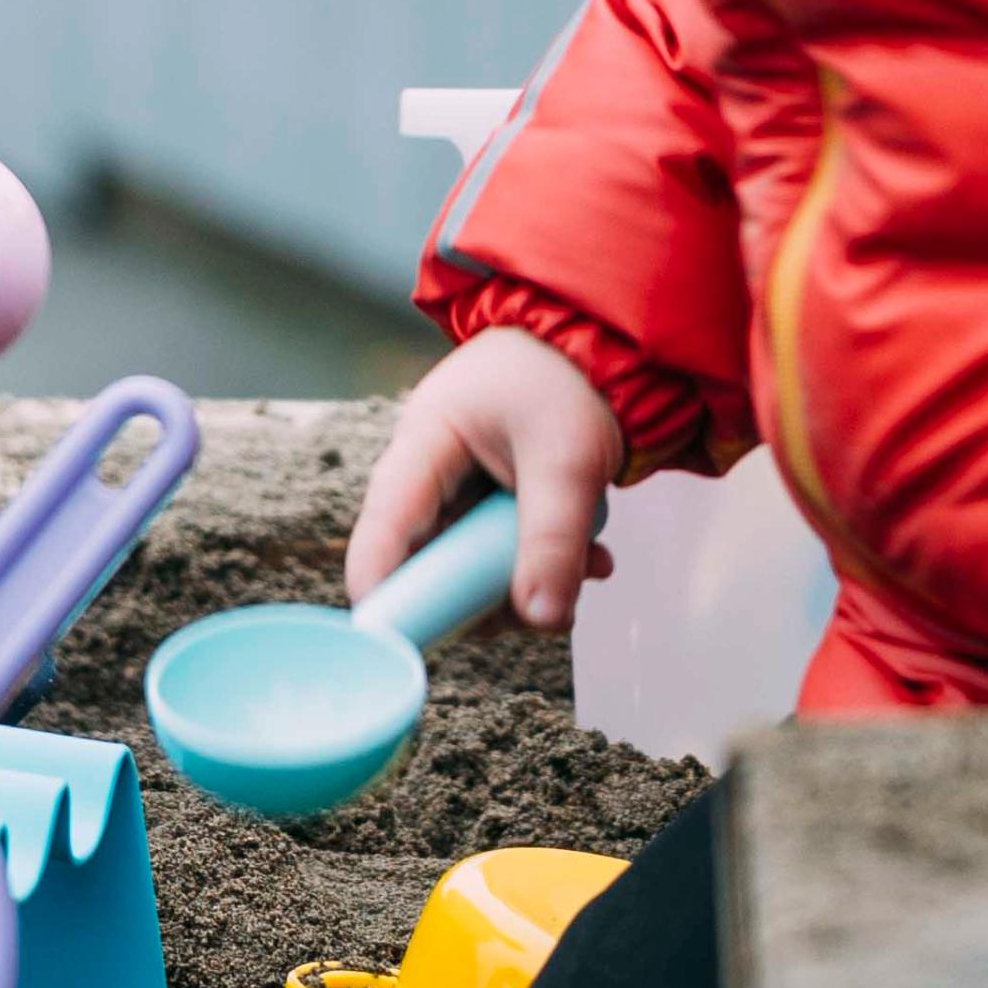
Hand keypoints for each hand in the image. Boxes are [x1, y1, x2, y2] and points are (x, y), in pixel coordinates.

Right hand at [354, 327, 627, 632]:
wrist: (605, 337)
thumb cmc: (570, 377)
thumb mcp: (567, 461)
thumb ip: (553, 541)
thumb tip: (542, 621)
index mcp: (422, 446)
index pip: (382, 533)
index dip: (385, 594)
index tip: (401, 650)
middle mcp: (429, 472)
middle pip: (427, 563)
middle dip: (484, 595)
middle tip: (541, 608)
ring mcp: (459, 487)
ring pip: (470, 564)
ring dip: (527, 579)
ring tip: (588, 565)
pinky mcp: (491, 497)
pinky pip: (503, 549)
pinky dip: (547, 561)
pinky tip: (595, 556)